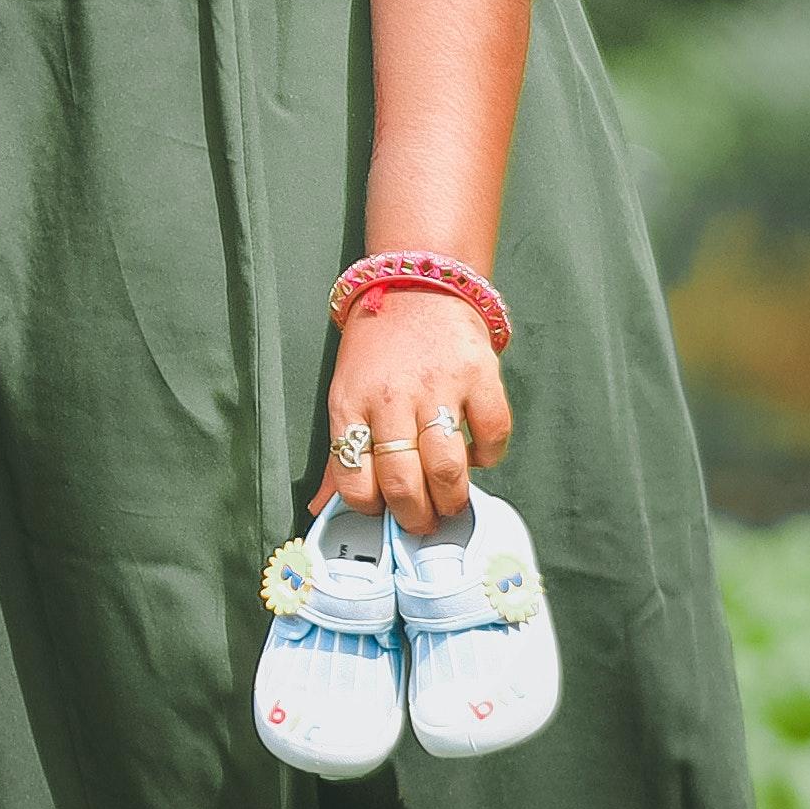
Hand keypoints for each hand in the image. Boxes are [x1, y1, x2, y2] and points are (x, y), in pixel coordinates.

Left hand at [315, 285, 516, 537]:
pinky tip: (476, 453)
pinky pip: (491, 436)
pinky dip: (487, 456)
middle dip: (415, 517)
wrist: (417, 286)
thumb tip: (318, 508)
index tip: (383, 512)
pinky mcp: (480, 375)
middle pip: (402, 481)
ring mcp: (438, 385)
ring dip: (452, 498)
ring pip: (447, 467)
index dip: (370, 507)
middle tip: (424, 522)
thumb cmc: (378, 349)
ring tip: (452, 501)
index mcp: (350, 404)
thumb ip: (338, 453)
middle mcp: (391, 396)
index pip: (353, 478)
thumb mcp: (345, 394)